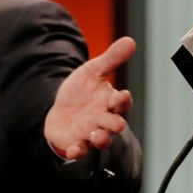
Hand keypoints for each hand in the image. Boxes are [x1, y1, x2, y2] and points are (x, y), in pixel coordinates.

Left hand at [44, 36, 135, 159]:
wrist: (61, 110)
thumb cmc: (82, 91)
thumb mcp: (93, 71)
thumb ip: (111, 59)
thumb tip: (130, 41)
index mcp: (110, 102)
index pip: (122, 102)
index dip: (123, 100)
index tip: (122, 96)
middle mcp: (104, 119)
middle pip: (115, 124)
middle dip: (116, 124)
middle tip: (116, 124)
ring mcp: (91, 133)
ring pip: (102, 140)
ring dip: (101, 139)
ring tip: (97, 136)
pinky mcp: (77, 143)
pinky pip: (81, 150)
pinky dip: (78, 151)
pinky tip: (74, 150)